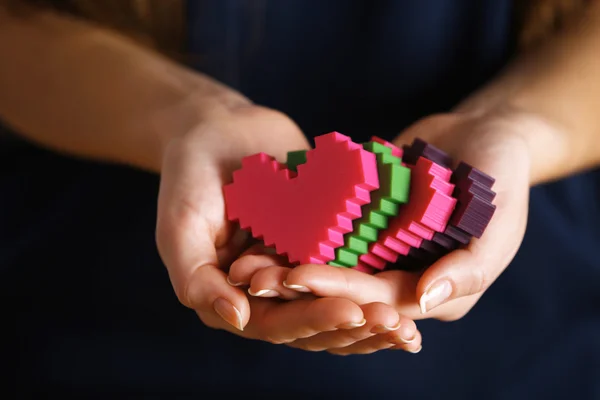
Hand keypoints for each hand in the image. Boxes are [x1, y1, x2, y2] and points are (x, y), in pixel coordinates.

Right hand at [155, 101, 420, 352]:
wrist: (219, 127)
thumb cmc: (189, 174)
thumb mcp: (181, 224)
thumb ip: (196, 276)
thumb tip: (236, 319)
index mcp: (230, 297)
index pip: (274, 323)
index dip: (314, 321)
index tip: (355, 312)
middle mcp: (265, 292)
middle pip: (313, 321)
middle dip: (354, 325)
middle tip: (396, 322)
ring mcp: (293, 268)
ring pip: (335, 301)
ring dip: (371, 313)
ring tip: (410, 315)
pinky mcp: (318, 244)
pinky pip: (349, 265)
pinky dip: (376, 278)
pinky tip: (413, 279)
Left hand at [229, 107, 537, 321]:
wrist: (484, 135)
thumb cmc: (502, 180)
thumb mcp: (498, 225)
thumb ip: (469, 268)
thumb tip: (424, 300)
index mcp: (432, 292)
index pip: (379, 301)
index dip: (338, 292)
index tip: (296, 278)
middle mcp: (400, 278)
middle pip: (344, 287)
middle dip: (299, 283)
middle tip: (253, 274)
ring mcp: (380, 251)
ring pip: (328, 263)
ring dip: (289, 263)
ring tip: (246, 257)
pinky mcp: (364, 224)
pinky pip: (328, 229)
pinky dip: (299, 231)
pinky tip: (264, 223)